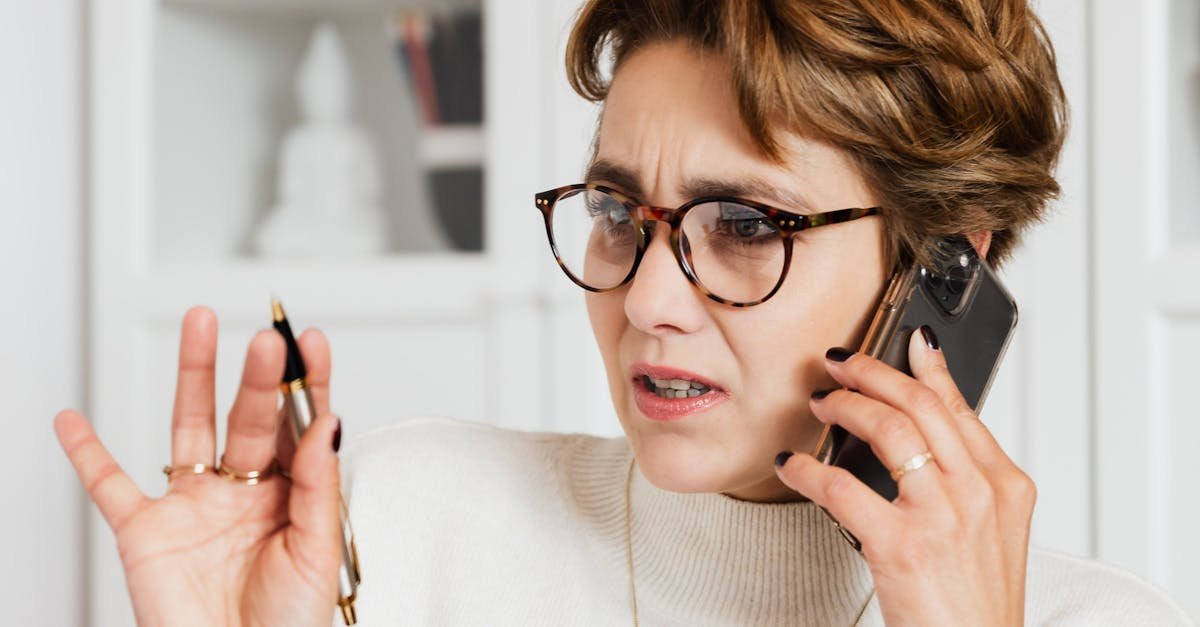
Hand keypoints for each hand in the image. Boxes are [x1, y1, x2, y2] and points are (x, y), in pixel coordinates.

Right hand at [54, 306, 344, 626]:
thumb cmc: (288, 622)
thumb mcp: (318, 550)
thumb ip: (321, 485)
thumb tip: (331, 420)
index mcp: (291, 493)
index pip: (301, 424)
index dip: (306, 381)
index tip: (311, 341)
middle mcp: (243, 490)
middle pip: (249, 417)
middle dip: (258, 376)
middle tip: (267, 338)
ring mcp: (194, 505)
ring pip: (188, 427)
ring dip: (193, 376)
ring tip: (200, 325)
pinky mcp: (147, 533)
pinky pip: (110, 487)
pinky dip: (86, 454)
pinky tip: (72, 419)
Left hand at [775, 327, 1035, 625]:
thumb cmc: (974, 604)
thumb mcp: (990, 533)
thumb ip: (962, 480)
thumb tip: (920, 436)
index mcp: (1004, 487)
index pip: (959, 408)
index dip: (927, 369)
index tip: (906, 341)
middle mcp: (978, 493)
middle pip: (920, 405)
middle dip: (872, 373)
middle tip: (840, 363)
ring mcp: (942, 517)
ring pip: (886, 429)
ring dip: (844, 405)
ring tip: (821, 403)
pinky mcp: (902, 545)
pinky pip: (842, 487)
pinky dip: (808, 469)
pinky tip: (794, 465)